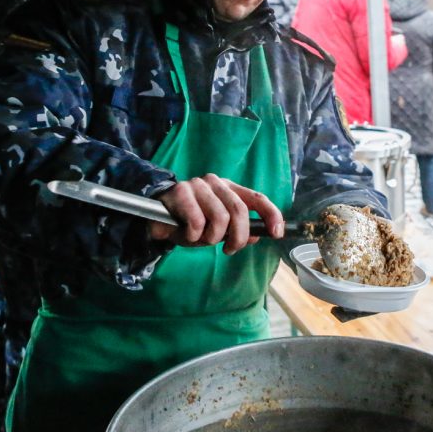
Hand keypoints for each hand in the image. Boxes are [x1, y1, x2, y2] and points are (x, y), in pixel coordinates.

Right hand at [149, 175, 284, 254]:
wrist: (156, 216)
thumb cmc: (190, 222)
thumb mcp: (218, 229)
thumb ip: (238, 230)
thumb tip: (257, 236)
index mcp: (230, 188)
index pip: (257, 198)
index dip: (271, 215)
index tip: (276, 233)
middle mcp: (217, 183)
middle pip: (240, 212)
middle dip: (238, 237)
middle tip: (229, 249)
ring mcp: (198, 185)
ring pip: (219, 218)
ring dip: (211, 238)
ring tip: (201, 238)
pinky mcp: (181, 192)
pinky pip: (197, 222)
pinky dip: (193, 236)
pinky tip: (186, 233)